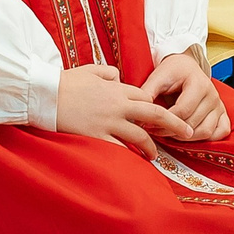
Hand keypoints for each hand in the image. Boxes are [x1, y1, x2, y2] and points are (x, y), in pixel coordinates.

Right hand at [56, 63, 191, 157]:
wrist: (45, 95)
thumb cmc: (64, 82)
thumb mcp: (89, 70)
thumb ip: (108, 73)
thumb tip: (117, 76)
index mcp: (117, 88)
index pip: (146, 97)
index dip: (154, 108)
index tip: (159, 118)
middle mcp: (118, 105)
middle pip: (154, 114)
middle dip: (174, 123)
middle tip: (188, 133)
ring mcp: (109, 122)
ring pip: (140, 136)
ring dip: (151, 147)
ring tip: (155, 156)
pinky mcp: (97, 137)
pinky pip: (119, 149)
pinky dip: (128, 156)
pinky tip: (133, 163)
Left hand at [139, 50, 230, 142]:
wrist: (186, 67)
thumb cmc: (172, 72)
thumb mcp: (158, 76)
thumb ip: (147, 92)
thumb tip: (138, 114)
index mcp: (199, 84)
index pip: (183, 110)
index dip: (164, 121)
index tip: (148, 124)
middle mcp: (213, 95)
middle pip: (193, 123)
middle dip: (171, 131)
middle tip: (155, 131)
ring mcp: (219, 105)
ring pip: (206, 131)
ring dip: (186, 138)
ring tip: (170, 133)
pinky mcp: (222, 113)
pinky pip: (221, 132)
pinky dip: (208, 139)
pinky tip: (191, 136)